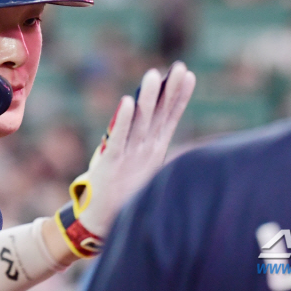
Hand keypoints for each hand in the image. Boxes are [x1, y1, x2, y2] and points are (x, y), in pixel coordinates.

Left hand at [66, 61, 195, 242]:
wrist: (101, 223)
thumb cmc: (122, 192)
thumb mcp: (140, 166)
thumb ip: (148, 145)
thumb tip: (159, 125)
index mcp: (155, 150)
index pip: (170, 117)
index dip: (179, 96)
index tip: (188, 75)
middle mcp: (146, 151)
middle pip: (159, 115)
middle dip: (169, 91)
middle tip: (179, 67)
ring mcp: (130, 157)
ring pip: (141, 122)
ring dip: (148, 99)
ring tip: (153, 75)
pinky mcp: (110, 164)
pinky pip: (118, 138)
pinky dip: (123, 119)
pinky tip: (127, 101)